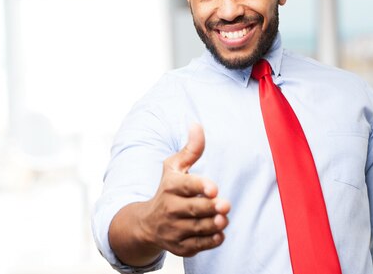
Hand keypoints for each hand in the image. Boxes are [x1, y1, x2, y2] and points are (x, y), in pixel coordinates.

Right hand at [139, 124, 230, 256]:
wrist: (147, 224)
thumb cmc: (168, 189)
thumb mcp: (175, 167)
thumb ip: (191, 148)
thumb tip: (196, 124)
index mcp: (170, 186)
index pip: (185, 186)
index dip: (200, 186)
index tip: (214, 188)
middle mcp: (169, 208)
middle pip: (193, 209)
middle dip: (210, 208)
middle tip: (225, 205)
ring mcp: (173, 229)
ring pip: (197, 229)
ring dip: (213, 225)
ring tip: (224, 219)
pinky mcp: (178, 247)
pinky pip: (196, 246)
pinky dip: (210, 241)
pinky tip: (219, 233)